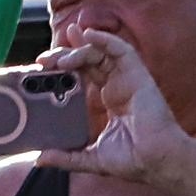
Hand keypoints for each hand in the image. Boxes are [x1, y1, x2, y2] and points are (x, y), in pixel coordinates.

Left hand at [46, 25, 195, 187]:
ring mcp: (128, 80)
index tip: (43, 67)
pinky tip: (89, 35)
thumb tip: (39, 160)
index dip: (65, 66)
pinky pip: (122, 50)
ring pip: (101, 53)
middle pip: (89, 60)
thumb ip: (65, 157)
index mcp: (108, 101)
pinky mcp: (139, 76)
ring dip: (79, 49)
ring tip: (59, 58)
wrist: (155, 161)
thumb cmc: (132, 160)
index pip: (84, 75)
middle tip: (43, 59)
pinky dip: (105, 39)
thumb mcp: (90, 158)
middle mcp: (118, 87)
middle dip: (65, 54)